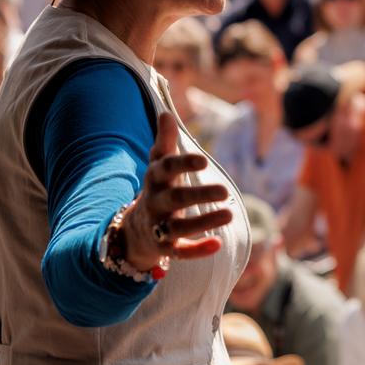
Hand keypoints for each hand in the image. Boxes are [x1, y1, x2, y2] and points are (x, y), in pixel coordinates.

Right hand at [120, 112, 232, 270]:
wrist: (135, 228)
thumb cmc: (157, 187)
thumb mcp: (157, 164)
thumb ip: (164, 141)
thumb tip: (166, 113)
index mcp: (155, 179)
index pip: (167, 168)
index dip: (184, 164)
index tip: (204, 160)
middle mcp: (155, 203)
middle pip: (176, 199)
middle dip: (199, 195)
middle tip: (225, 190)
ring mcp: (159, 227)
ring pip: (179, 228)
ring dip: (203, 222)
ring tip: (230, 214)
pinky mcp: (166, 248)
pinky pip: (181, 252)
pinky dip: (197, 250)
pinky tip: (217, 244)